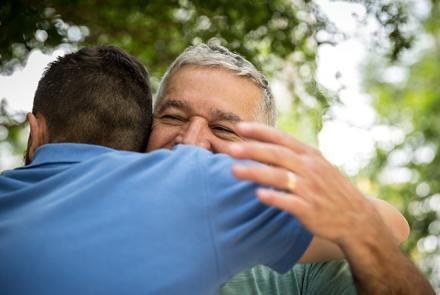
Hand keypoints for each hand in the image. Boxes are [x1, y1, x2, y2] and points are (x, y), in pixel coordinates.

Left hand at [224, 122, 388, 246]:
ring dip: (255, 172)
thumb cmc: (331, 189)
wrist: (357, 218)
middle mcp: (310, 168)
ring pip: (279, 177)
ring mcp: (310, 188)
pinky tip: (258, 194)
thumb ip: (293, 156)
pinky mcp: (310, 209)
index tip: (239, 127)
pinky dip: (274, 197)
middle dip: (252, 150)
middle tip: (230, 148)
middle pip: (277, 155)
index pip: (282, 139)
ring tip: (233, 170)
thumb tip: (264, 147)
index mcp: (310, 155)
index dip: (260, 132)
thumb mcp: (318, 165)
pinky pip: (289, 202)